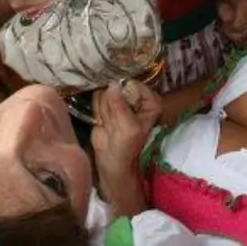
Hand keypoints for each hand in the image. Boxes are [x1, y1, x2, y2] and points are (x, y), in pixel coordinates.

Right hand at [92, 80, 161, 215]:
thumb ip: (120, 105)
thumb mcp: (127, 127)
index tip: (119, 109)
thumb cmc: (126, 147)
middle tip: (114, 121)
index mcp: (150, 101)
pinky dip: (97, 110)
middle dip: (111, 103)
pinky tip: (102, 122)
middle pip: (117, 86)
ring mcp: (119, 99)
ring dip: (104, 109)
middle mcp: (136, 96)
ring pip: (105, 91)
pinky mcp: (105, 103)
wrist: (110, 162)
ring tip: (110, 124)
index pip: (133, 84)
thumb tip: (112, 84)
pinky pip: (96, 97)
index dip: (123, 93)